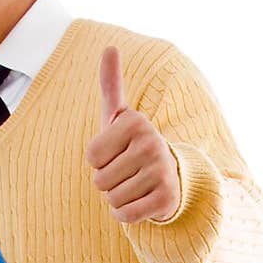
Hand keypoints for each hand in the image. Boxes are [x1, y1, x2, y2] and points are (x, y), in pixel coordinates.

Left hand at [84, 46, 181, 224]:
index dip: (99, 162)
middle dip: (109, 182)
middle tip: (129, 173)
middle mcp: (152, 143)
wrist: (171, 178)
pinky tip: (141, 202)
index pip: (91, 157)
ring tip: (136, 186)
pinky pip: (125, 215)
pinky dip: (127, 215)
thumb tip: (110, 47)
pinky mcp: (167, 199)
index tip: (118, 154)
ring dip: (118, 199)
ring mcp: (162, 171)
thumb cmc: (133, 146)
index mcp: (135, 122)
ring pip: (112, 199)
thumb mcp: (120, 117)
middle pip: (99, 180)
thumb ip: (111, 85)